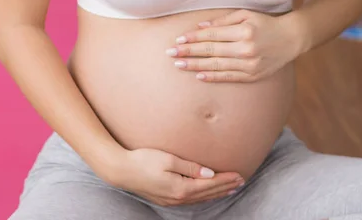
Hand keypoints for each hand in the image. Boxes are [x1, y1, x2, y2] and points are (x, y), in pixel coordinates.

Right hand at [106, 148, 243, 206]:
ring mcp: (171, 200)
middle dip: (225, 186)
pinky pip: (191, 199)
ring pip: (200, 198)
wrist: (121, 170)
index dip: (226, 179)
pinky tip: (207, 193)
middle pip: (208, 193)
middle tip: (241, 181)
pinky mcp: (165, 199)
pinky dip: (203, 196)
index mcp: (181, 188)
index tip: (240, 174)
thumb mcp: (168, 160)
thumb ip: (190, 167)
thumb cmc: (143, 161)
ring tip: (230, 188)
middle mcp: (178, 198)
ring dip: (216, 193)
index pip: (210, 184)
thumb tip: (209, 174)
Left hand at [166, 10, 303, 82]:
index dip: (194, 38)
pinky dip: (213, 77)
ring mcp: (250, 64)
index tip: (179, 40)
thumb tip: (200, 27)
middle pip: (211, 51)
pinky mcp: (253, 75)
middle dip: (189, 52)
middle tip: (171, 54)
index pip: (212, 35)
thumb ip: (223, 21)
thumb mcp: (246, 14)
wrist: (291, 39)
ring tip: (179, 65)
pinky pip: (228, 76)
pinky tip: (199, 76)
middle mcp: (246, 48)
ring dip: (195, 66)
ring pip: (217, 65)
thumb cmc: (266, 23)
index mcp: (244, 31)